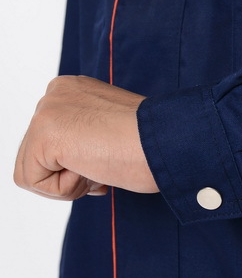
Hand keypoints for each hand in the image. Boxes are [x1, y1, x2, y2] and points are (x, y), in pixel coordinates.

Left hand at [14, 76, 157, 199]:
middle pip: (37, 155)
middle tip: (109, 163)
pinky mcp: (45, 135)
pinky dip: (66, 189)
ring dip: (70, 181)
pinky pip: (35, 182)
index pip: (52, 140)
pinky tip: (95, 169)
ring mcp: (46, 112)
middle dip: (71, 171)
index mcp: (72, 89)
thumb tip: (74, 157)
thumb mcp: (113, 128)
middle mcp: (54, 94)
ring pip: (32, 170)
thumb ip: (87, 133)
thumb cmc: (156, 141)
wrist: (172, 141)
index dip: (80, 162)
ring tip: (103, 165)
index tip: (111, 156)